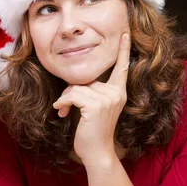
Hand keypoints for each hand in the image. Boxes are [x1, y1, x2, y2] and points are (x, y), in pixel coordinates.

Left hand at [52, 33, 130, 163]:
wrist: (97, 152)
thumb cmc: (93, 131)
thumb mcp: (96, 107)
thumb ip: (93, 91)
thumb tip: (77, 83)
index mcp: (119, 92)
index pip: (122, 67)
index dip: (123, 49)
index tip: (124, 33)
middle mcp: (116, 93)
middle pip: (87, 77)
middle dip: (72, 89)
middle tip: (65, 104)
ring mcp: (108, 99)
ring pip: (77, 86)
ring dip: (66, 98)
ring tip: (65, 110)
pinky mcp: (96, 105)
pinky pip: (73, 94)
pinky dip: (63, 102)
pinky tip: (62, 112)